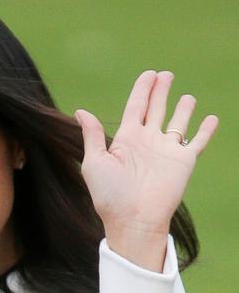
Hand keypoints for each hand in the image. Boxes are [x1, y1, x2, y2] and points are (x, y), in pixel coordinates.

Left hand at [76, 70, 217, 270]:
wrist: (133, 218)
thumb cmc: (109, 194)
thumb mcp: (94, 161)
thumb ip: (93, 135)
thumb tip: (81, 111)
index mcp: (126, 139)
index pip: (135, 107)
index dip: (142, 90)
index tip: (149, 74)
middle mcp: (147, 141)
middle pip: (156, 109)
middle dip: (160, 91)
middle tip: (165, 74)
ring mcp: (166, 150)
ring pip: (177, 123)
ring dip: (183, 109)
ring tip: (187, 96)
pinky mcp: (184, 161)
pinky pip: (197, 141)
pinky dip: (206, 130)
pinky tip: (211, 118)